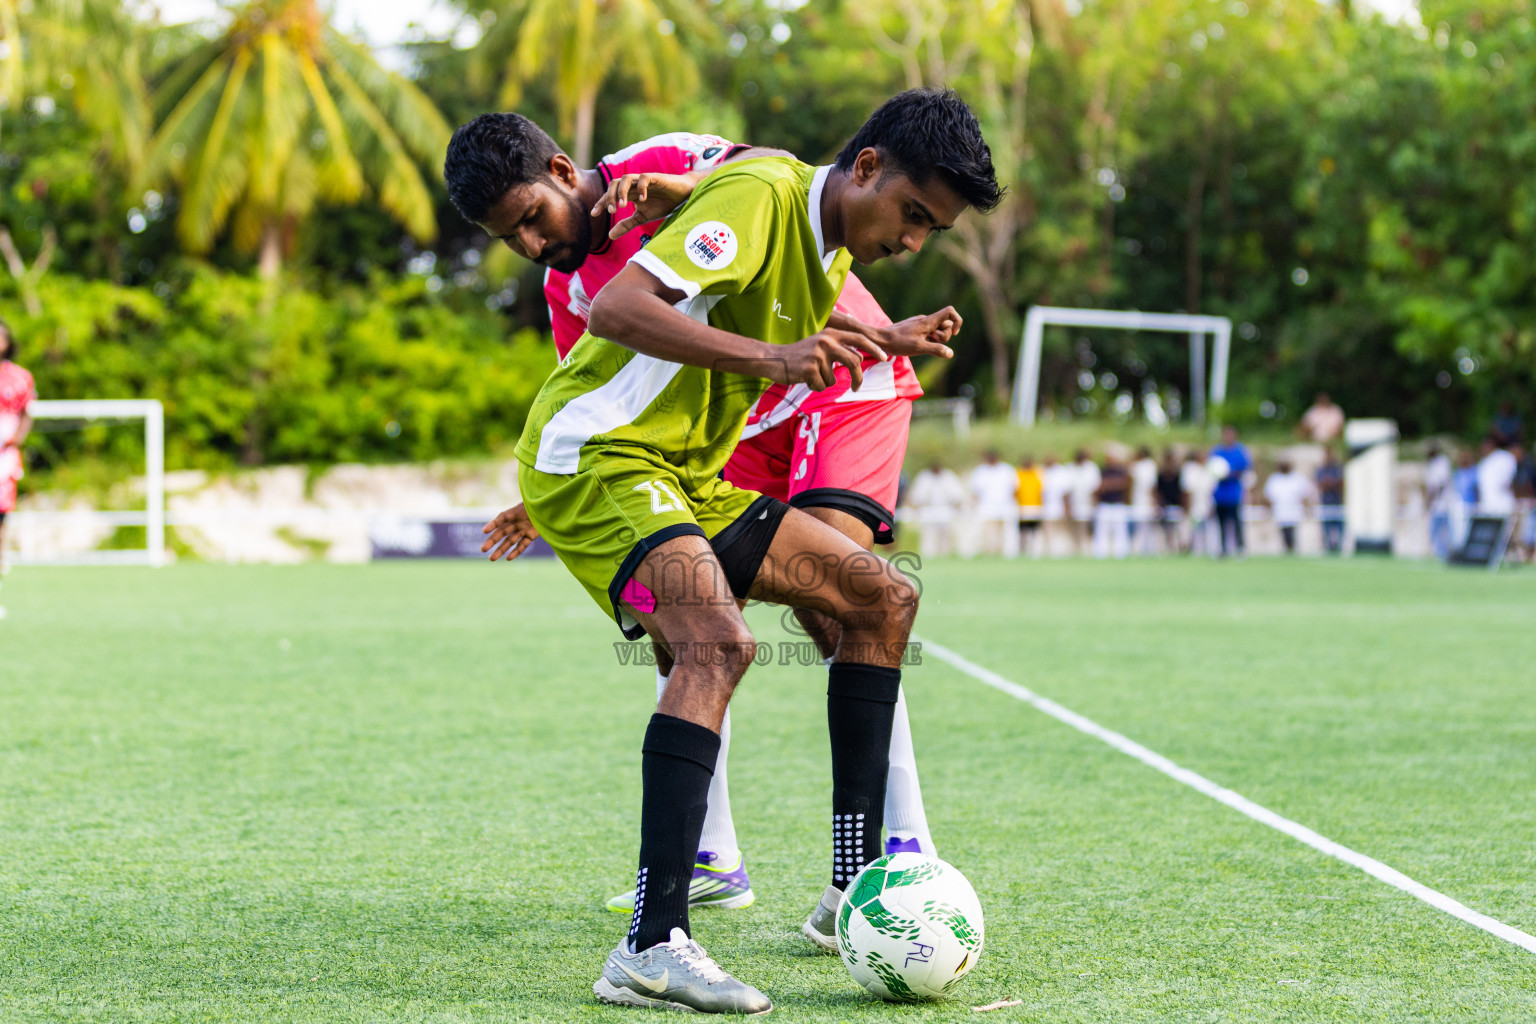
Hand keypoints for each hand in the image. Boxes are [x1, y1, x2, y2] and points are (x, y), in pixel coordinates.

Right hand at [481, 503, 539, 562]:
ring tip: (491, 559)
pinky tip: (508, 558)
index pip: (501, 520)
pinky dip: (516, 552)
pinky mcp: (531, 535)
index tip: (484, 531)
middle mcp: (516, 522)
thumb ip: (515, 511)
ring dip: (501, 550)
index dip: (493, 524)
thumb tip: (495, 520)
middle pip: (502, 533)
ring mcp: (523, 529)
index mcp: (513, 514)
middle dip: (492, 541)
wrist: (550, 508)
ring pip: (510, 541)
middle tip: (482, 549)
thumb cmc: (537, 505)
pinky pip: (522, 545)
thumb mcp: (527, 506)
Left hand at [592, 171, 704, 238]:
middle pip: (614, 184)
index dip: (601, 203)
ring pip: (625, 178)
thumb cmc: (662, 204)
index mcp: (629, 193)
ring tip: (622, 206)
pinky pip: (644, 178)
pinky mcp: (656, 177)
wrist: (682, 196)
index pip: (610, 195)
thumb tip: (609, 236)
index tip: (594, 214)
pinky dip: (641, 188)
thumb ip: (626, 225)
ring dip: (621, 192)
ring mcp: (643, 180)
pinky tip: (642, 200)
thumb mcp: (642, 217)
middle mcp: (633, 185)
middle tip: (611, 212)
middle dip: (609, 197)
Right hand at [771, 329, 888, 391]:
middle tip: (856, 388)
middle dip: (857, 378)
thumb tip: (858, 358)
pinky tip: (804, 378)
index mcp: (831, 334)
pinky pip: (821, 385)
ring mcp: (818, 355)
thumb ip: (838, 349)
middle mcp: (826, 341)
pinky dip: (814, 386)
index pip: (859, 339)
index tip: (885, 358)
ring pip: (834, 379)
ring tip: (811, 375)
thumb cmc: (799, 355)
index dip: (873, 349)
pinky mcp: (809, 369)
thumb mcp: (820, 345)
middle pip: (853, 362)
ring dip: (824, 382)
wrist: (773, 358)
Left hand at [876, 306, 961, 358]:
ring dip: (937, 340)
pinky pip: (929, 333)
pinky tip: (918, 346)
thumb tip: (951, 353)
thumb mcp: (919, 348)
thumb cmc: (898, 343)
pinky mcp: (915, 330)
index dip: (957, 321)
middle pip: (946, 324)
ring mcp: (921, 325)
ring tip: (923, 345)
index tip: (954, 334)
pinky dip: (929, 340)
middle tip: (931, 342)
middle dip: (945, 336)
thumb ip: (936, 349)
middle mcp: (926, 320)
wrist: (880, 339)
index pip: (950, 311)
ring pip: (938, 330)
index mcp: (928, 321)